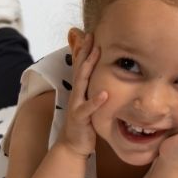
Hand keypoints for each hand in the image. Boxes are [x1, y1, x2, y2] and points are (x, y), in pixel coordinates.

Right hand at [58, 34, 108, 156]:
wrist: (73, 144)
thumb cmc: (84, 121)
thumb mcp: (88, 101)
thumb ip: (91, 88)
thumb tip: (98, 74)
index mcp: (80, 89)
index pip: (81, 65)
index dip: (85, 49)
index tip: (91, 33)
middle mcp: (76, 93)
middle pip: (80, 68)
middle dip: (85, 51)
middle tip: (91, 35)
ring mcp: (76, 104)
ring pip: (82, 83)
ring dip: (88, 67)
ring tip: (97, 53)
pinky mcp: (80, 118)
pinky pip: (88, 108)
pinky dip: (96, 101)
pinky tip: (105, 93)